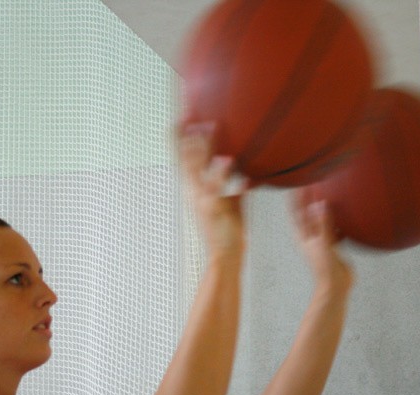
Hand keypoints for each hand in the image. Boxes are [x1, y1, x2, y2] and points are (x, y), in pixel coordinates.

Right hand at [179, 123, 246, 261]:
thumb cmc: (228, 231)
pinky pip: (217, 187)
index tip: (178, 121)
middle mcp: (195, 193)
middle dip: (185, 137)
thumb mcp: (230, 202)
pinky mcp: (214, 209)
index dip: (179, 142)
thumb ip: (232, 184)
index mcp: (196, 191)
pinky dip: (221, 173)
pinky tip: (227, 160)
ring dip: (202, 147)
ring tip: (208, 126)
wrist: (224, 255)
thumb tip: (242, 169)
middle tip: (186, 114)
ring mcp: (202, 200)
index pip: (184, 161)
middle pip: (186, 159)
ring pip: (198, 168)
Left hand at [291, 189, 353, 297]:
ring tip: (330, 192)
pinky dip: (339, 221)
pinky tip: (347, 212)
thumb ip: (322, 224)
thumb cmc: (325, 268)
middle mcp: (310, 236)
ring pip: (323, 219)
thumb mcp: (323, 243)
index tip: (297, 180)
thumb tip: (321, 204)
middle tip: (314, 180)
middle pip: (308, 212)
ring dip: (325, 208)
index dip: (296, 196)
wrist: (336, 286)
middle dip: (310, 198)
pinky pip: (336, 229)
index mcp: (303, 236)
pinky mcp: (333, 245)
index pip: (297, 211)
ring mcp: (322, 240)